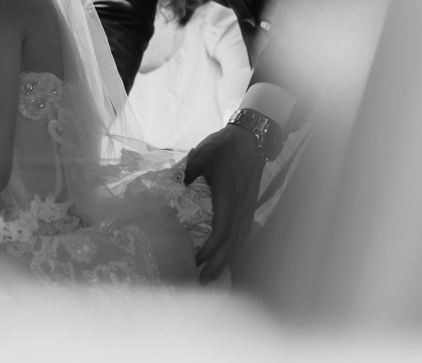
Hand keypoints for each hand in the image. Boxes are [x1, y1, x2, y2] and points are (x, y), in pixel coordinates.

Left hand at [183, 124, 264, 283]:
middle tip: (204, 282)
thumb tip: (171, 187)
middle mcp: (241, 205)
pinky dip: (234, 249)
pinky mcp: (249, 206)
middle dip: (219, 264)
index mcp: (228, 195)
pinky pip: (243, 233)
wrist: (250, 138)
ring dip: (228, 260)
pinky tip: (226, 259)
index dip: (210, 249)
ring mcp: (247, 207)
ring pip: (240, 240)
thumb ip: (187, 171)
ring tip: (214, 277)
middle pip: (233, 242)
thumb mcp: (201, 155)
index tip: (195, 260)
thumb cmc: (223, 146)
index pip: (222, 230)